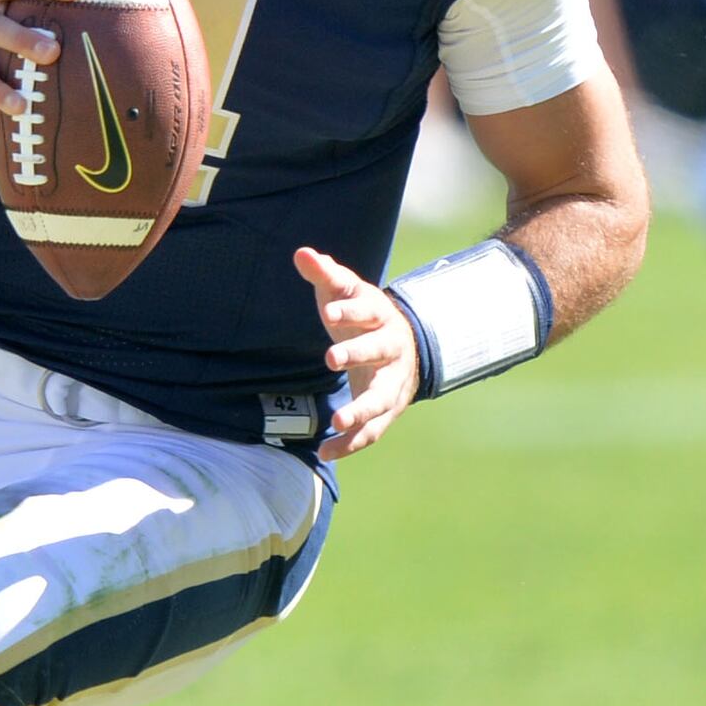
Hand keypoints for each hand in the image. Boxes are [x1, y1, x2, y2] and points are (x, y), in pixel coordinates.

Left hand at [297, 247, 418, 459]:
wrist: (405, 349)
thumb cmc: (363, 317)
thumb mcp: (346, 293)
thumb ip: (325, 275)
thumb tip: (301, 253)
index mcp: (380, 317)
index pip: (366, 310)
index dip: (349, 310)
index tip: (330, 311)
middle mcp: (391, 350)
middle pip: (377, 351)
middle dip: (356, 354)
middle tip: (330, 358)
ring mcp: (391, 383)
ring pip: (380, 398)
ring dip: (360, 410)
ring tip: (337, 420)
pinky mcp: (386, 411)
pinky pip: (372, 431)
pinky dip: (351, 443)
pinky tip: (326, 452)